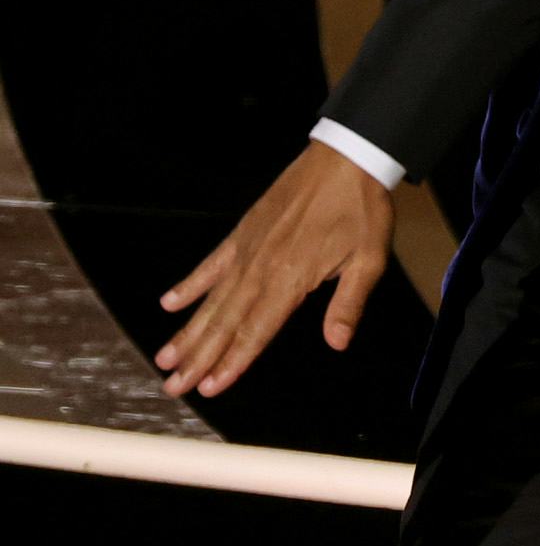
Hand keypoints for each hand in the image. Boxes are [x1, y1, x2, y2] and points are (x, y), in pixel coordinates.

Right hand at [155, 142, 394, 397]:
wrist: (345, 158)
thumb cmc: (361, 209)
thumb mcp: (369, 260)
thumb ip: (348, 304)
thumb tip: (337, 342)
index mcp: (291, 279)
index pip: (256, 331)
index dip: (232, 362)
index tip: (210, 387)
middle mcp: (261, 268)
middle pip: (225, 323)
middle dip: (199, 358)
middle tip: (173, 386)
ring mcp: (248, 249)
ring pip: (212, 299)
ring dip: (188, 331)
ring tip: (164, 357)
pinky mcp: (243, 232)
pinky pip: (210, 264)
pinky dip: (190, 285)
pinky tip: (170, 303)